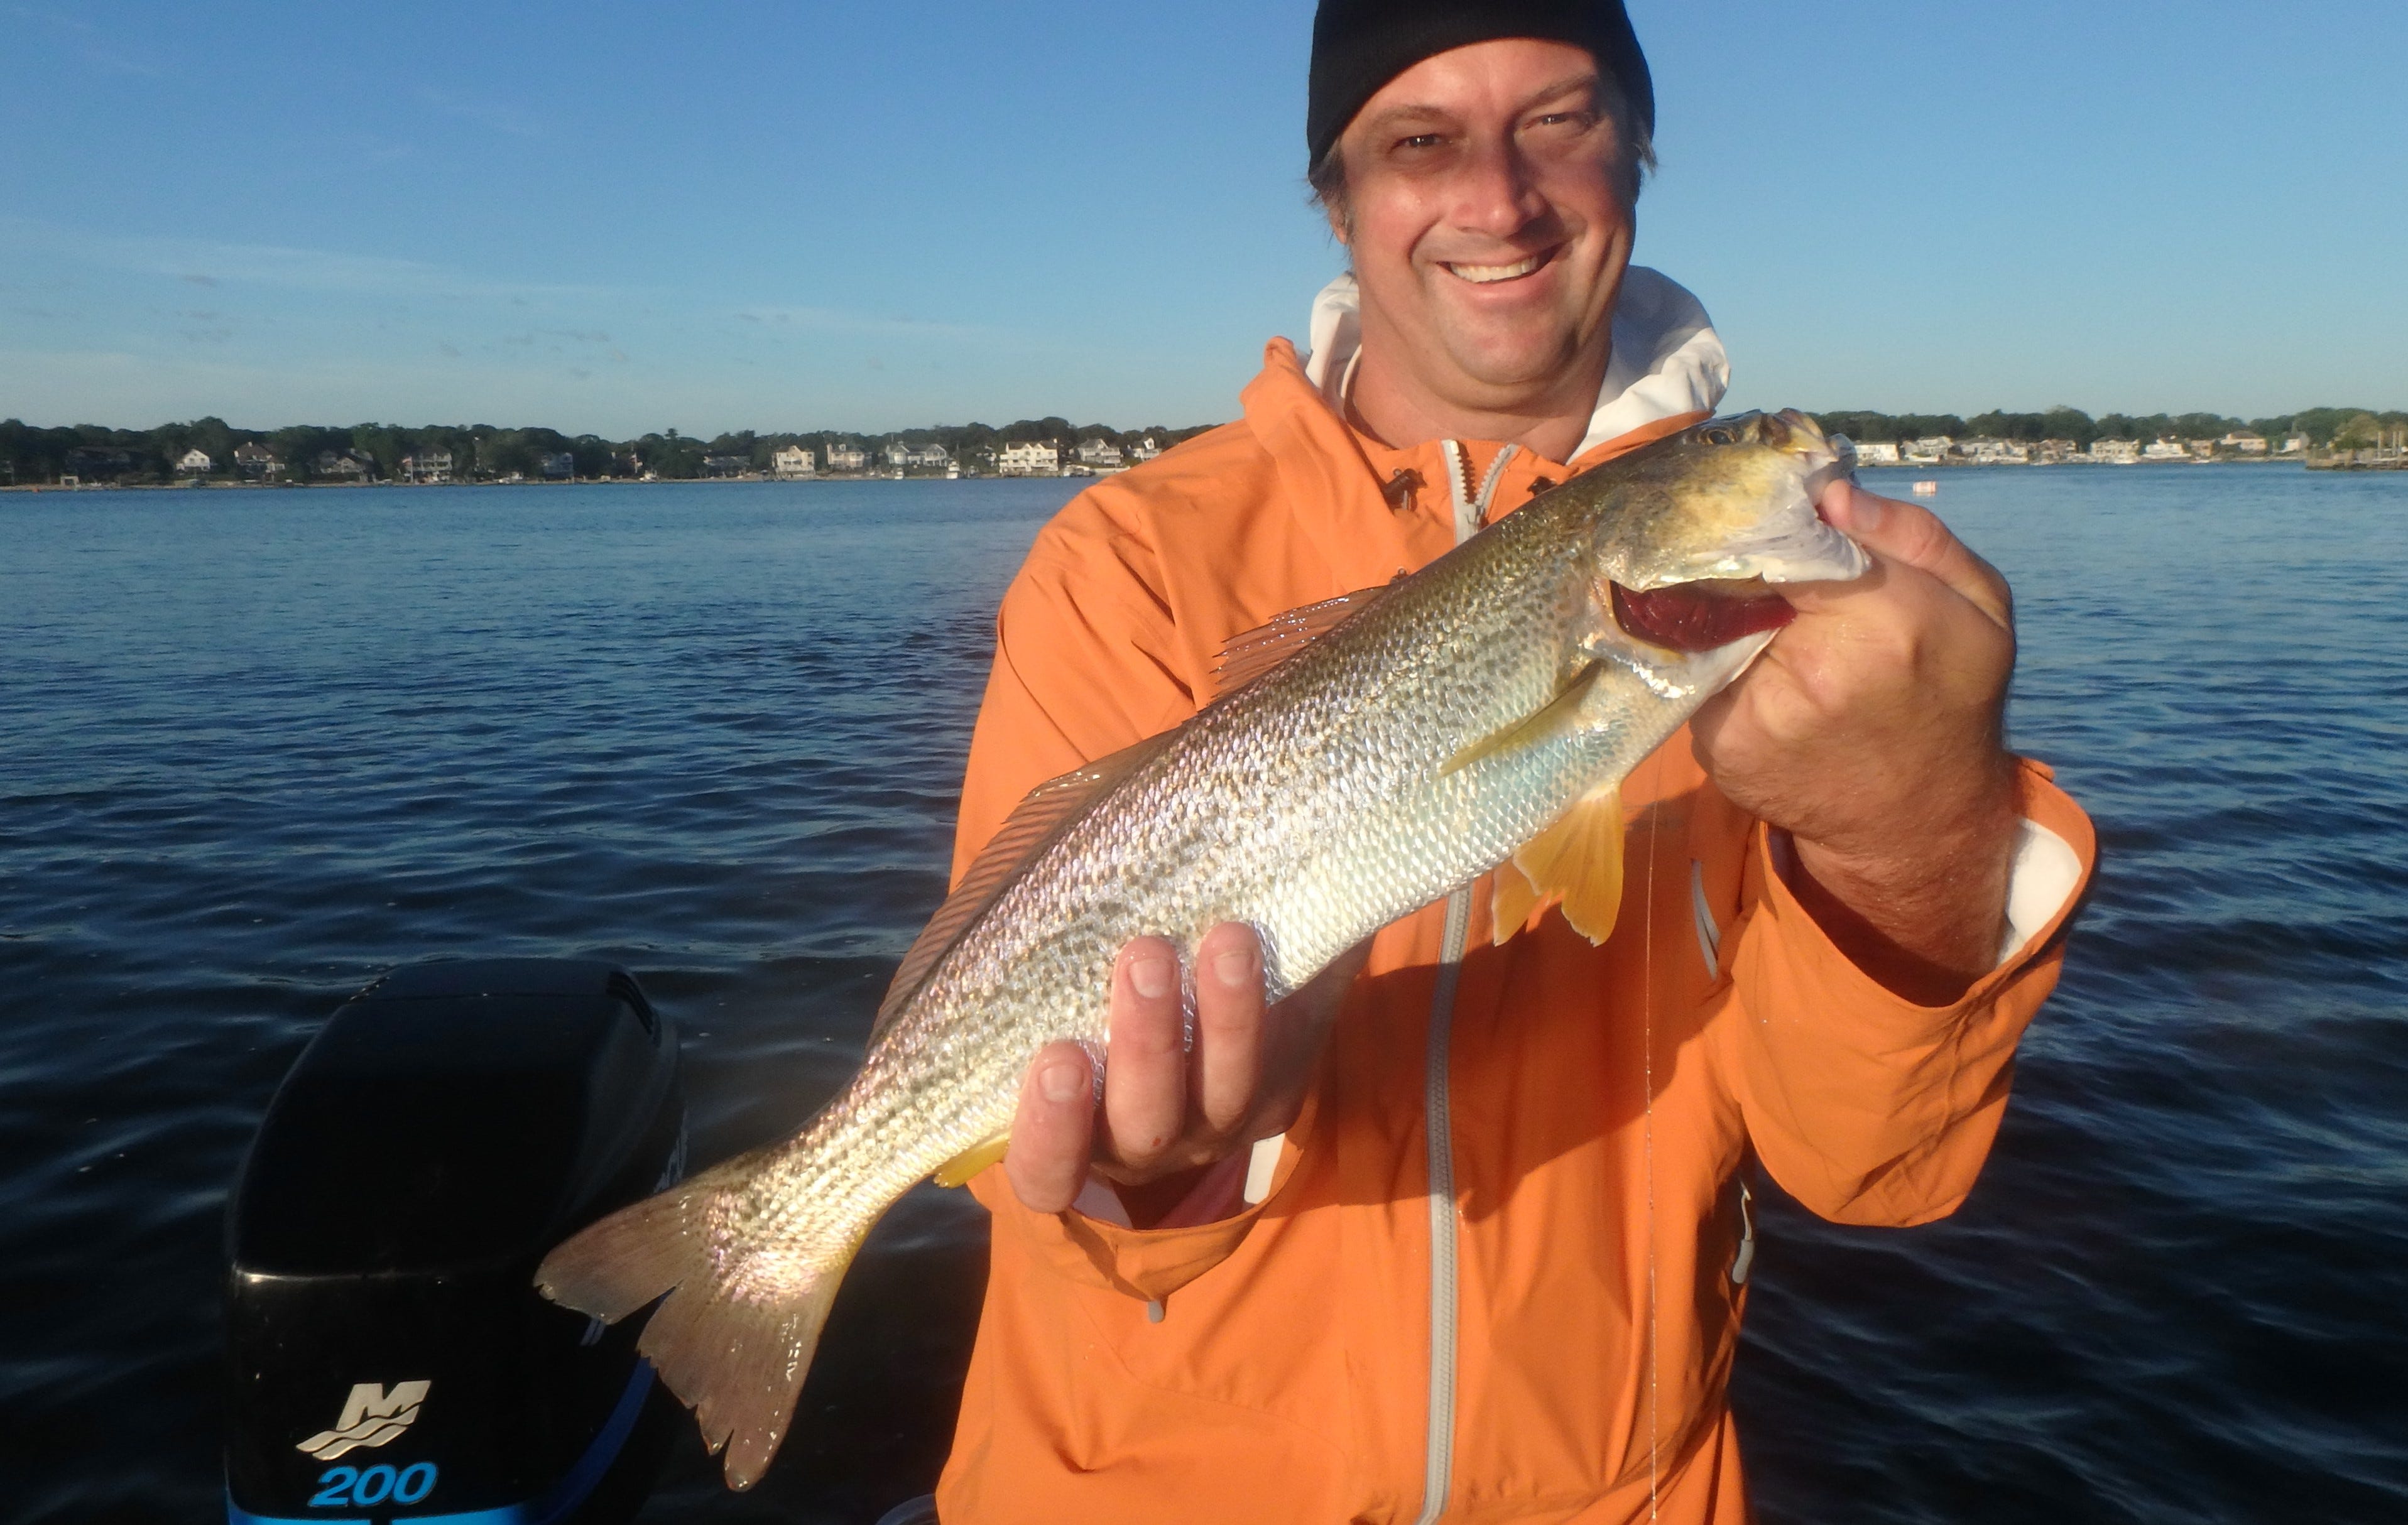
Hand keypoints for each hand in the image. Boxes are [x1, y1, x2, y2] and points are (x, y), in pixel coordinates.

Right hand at [1005, 923, 1366, 1219]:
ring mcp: (1217, 1124)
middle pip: (1147, 1121)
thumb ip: (1021, 969)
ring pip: (1228, 1091)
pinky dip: (1297, 1006)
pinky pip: (1291, 1060)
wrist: (1180, 1012)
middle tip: (1144, 955)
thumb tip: (988, 887)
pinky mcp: (1279, 1091)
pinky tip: (1300, 945)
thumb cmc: (1076, 1006)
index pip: (1046, 1169)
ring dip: (1229, 1016)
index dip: (1049, 1129)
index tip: (1056, 1057)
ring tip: (1228, 938)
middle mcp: (1145, 1144)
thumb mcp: (1043, 1000)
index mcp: (1071, 1138)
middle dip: (1148, 1042)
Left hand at [1690, 479, 2019, 1000]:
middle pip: (1731, 576)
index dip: (1760, 514)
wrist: (1918, 820)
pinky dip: (1708, 655)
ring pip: (1702, 623)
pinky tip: (1741, 655)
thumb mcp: (1977, 605)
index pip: (1785, 536)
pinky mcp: (1718, 749)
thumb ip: (1911, 534)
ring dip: (1710, 604)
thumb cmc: (1952, 695)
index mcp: (1883, 623)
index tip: (1752, 502)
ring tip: (1742, 600)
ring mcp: (1754, 718)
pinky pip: (1694, 672)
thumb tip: (1828, 490)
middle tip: (1730, 536)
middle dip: (1726, 552)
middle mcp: (1811, 673)